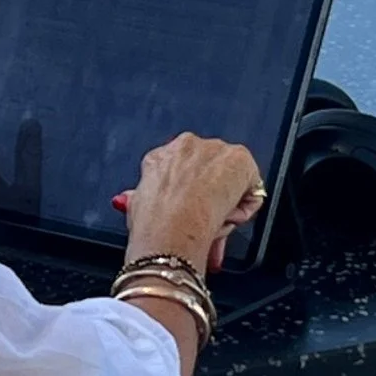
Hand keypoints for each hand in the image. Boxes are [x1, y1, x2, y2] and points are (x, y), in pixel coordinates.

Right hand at [122, 133, 263, 278]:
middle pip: (209, 174)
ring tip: (215, 227)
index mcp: (159, 156)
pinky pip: (250, 186)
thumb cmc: (152, 224)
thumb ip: (137, 199)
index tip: (191, 216)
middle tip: (209, 226)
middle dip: (212, 199)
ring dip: (228, 203)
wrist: (172, 230)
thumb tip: (125, 199)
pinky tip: (227, 221)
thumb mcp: (136, 210)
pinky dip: (244, 207)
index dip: (191, 198)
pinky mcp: (239, 159)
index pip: (183, 172)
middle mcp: (186, 146)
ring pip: (230, 178)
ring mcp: (214, 150)